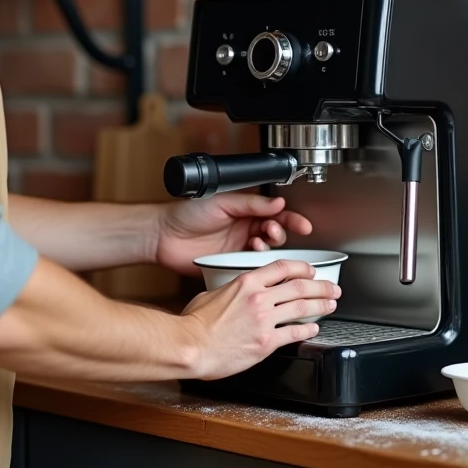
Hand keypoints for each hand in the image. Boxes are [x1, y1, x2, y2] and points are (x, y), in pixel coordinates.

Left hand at [154, 193, 312, 275]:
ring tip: (259, 242)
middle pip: (275, 232)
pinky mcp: (231, 264)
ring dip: (269, 247)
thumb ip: (252, 204)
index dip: (292, 219)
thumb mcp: (223, 202)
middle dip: (281, 232)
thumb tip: (277, 202)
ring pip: (267, 250)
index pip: (275, 213)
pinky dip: (257, 262)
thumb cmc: (187, 213)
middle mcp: (244, 228)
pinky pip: (252, 265)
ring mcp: (238, 247)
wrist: (164, 235)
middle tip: (274, 232)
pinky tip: (252, 255)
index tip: (304, 226)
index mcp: (245, 210)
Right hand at [179, 259, 340, 379]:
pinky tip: (314, 328)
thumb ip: (229, 291)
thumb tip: (233, 294)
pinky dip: (308, 329)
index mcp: (246, 283)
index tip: (311, 270)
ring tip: (331, 304)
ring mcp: (264, 320)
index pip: (282, 267)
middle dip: (321, 286)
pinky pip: (294, 333)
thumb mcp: (210, 295)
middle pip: (299, 286)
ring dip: (321, 304)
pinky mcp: (266, 343)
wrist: (189, 346)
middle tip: (332, 288)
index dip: (302, 267)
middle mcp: (259, 298)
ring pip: (302, 307)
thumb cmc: (193, 324)